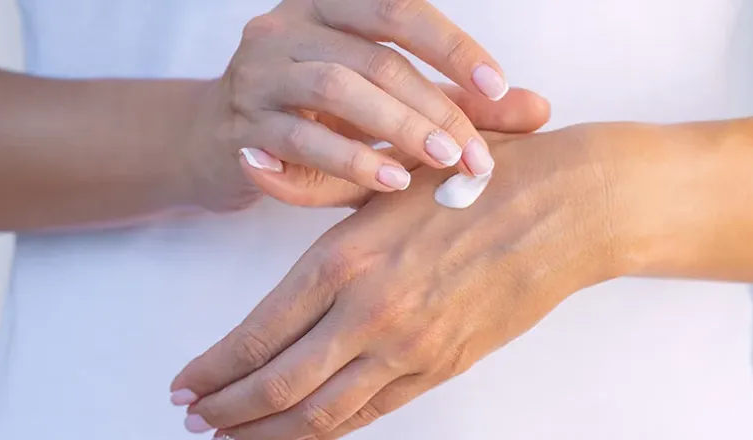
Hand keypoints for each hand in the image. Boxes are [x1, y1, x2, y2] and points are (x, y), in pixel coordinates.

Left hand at [171, 123, 659, 437]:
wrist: (567, 209)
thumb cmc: (476, 181)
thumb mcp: (388, 174)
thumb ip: (315, 184)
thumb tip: (258, 168)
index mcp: (346, 258)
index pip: (258, 333)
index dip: (214, 369)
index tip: (186, 385)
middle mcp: (369, 312)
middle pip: (278, 384)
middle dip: (227, 411)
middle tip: (196, 421)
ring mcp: (409, 348)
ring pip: (321, 413)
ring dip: (270, 433)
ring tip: (235, 439)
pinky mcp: (443, 366)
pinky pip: (373, 412)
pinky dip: (331, 429)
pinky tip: (306, 431)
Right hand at [182, 0, 548, 210]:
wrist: (216, 142)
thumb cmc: (315, 118)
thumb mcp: (386, 103)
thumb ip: (457, 102)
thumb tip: (537, 110)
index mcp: (329, 7)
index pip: (399, 11)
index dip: (452, 48)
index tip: (498, 89)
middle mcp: (289, 27)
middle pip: (375, 56)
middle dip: (434, 105)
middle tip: (475, 152)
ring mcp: (259, 73)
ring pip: (335, 87)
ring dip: (396, 127)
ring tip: (440, 162)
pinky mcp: (240, 126)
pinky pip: (299, 138)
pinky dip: (350, 159)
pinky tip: (390, 179)